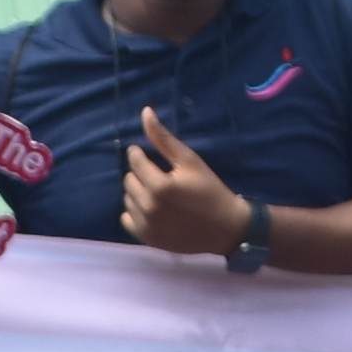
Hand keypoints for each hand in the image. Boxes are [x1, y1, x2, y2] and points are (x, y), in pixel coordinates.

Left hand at [121, 108, 253, 258]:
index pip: (135, 162)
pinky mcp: (147, 239)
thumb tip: (145, 112)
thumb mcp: (190, 161)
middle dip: (140, 174)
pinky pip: (127, 220)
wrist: (225, 228)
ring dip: (138, 193)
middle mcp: (149, 208)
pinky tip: (153, 210)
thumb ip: (164, 139)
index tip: (147, 155)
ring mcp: (146, 226)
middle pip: (129, 180)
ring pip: (127, 200)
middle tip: (160, 177)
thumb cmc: (209, 190)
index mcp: (159, 186)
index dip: (140, 155)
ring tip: (159, 194)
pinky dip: (135, 213)